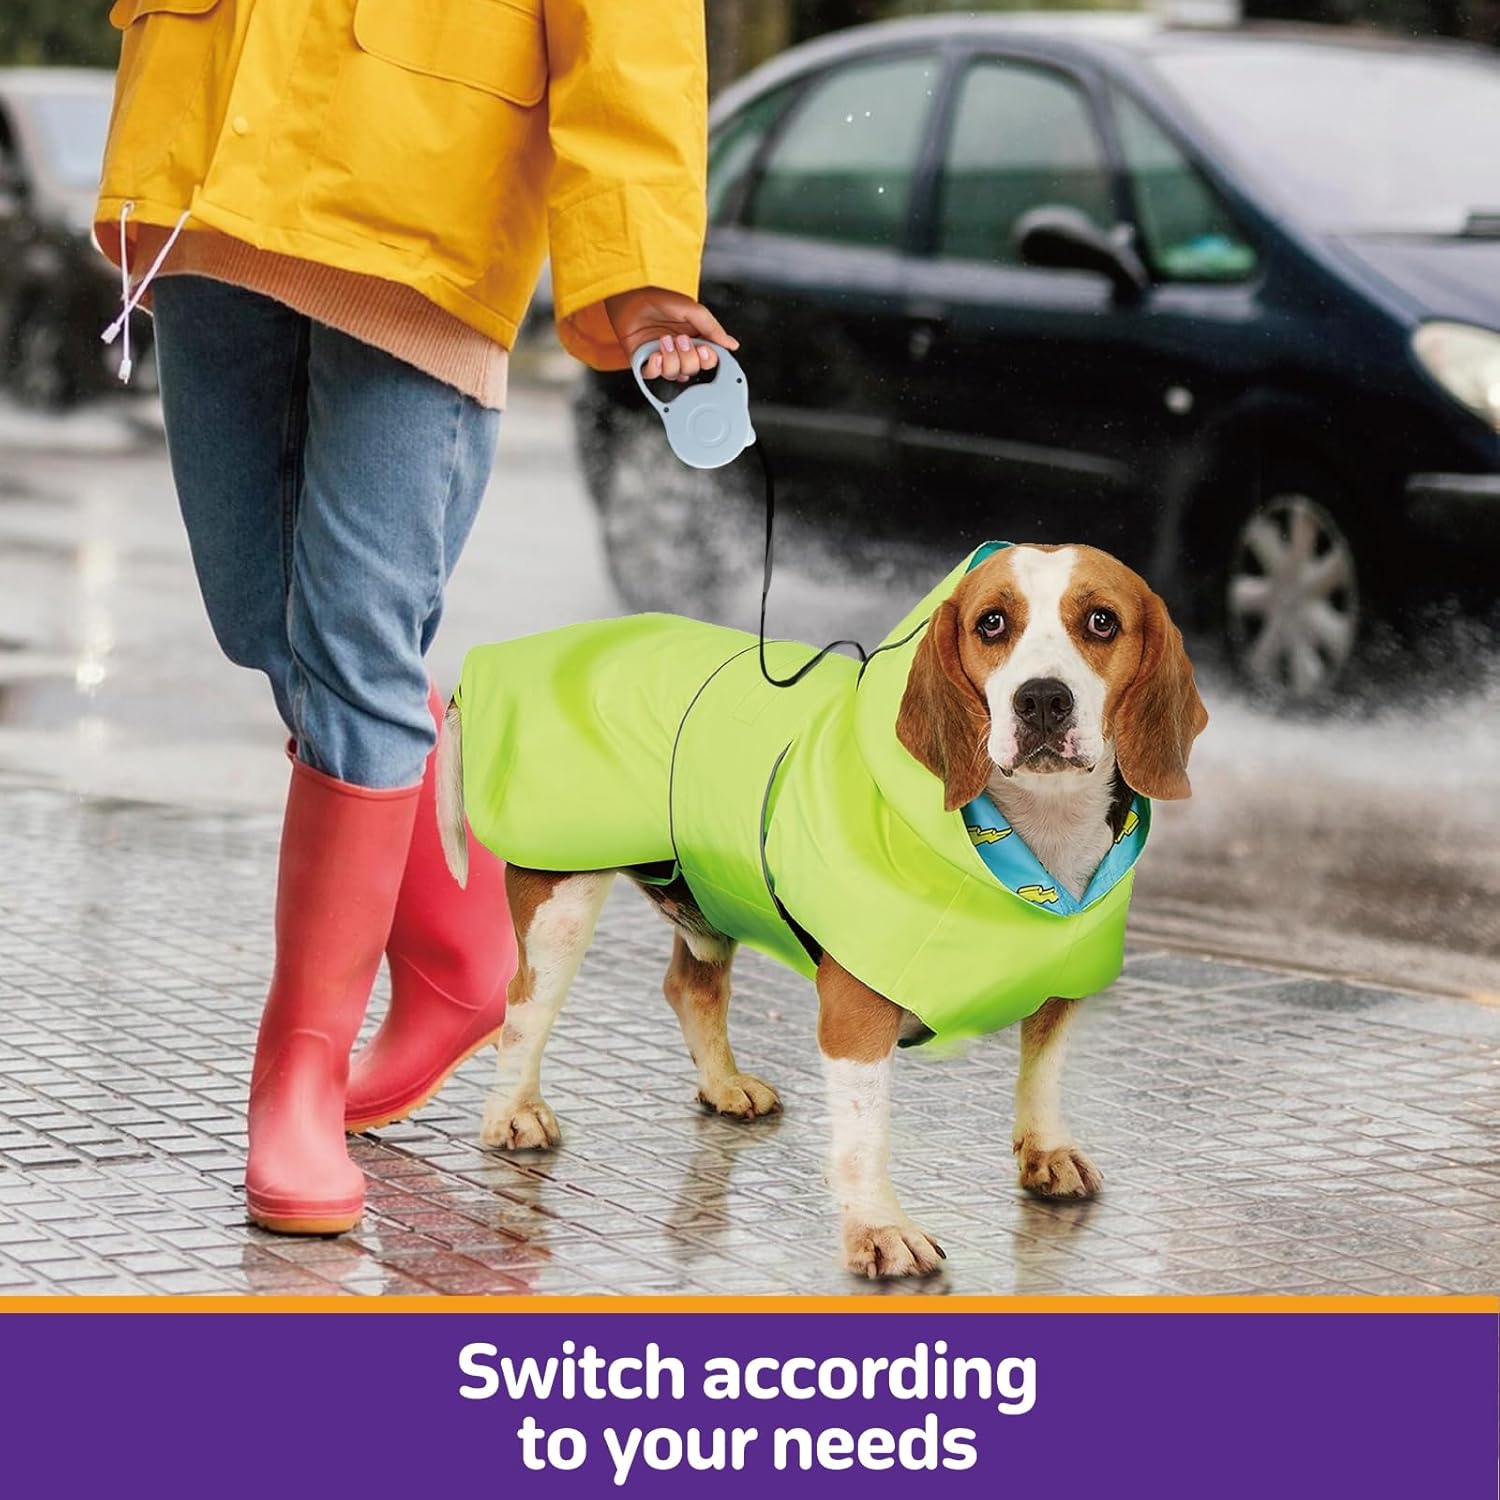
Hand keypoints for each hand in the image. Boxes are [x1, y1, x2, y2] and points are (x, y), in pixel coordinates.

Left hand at [604, 286, 738, 380]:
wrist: (630, 295)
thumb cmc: (659, 298)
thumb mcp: (692, 309)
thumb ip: (712, 328)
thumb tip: (731, 345)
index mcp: (694, 337)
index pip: (708, 359)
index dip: (707, 359)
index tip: (703, 349)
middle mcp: (679, 349)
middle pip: (692, 370)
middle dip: (687, 357)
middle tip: (679, 339)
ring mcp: (662, 356)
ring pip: (675, 374)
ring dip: (671, 359)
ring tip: (663, 341)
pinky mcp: (644, 360)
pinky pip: (653, 375)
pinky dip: (655, 367)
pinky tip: (654, 354)